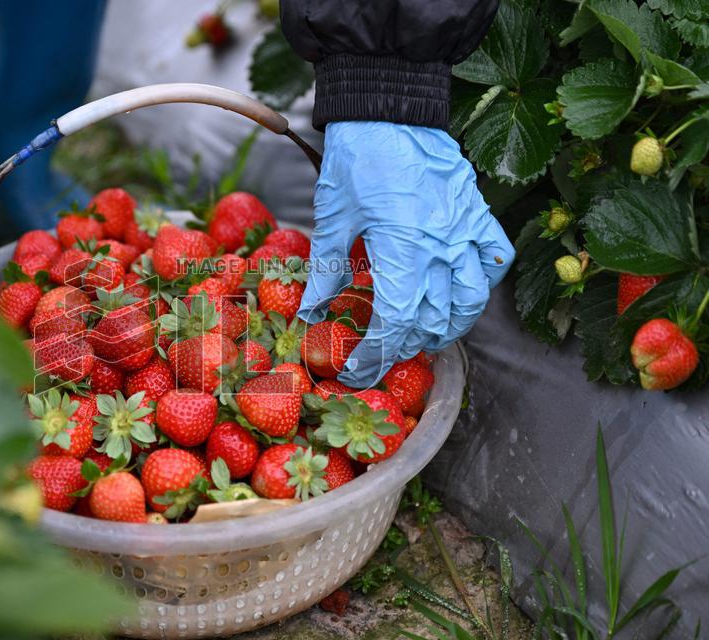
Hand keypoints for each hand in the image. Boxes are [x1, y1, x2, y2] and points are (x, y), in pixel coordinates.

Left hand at [297, 121, 514, 386]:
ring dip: (449, 327)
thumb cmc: (357, 156)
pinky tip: (463, 293)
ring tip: (425, 338)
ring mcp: (465, 230)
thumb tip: (310, 311)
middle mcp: (442, 247)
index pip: (396, 322)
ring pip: (471, 300)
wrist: (390, 105)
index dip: (376, 355)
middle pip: (433, 319)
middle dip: (405, 348)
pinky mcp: (477, 213)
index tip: (357, 369)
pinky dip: (482, 283)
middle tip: (380, 356)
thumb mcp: (333, 215)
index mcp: (402, 249)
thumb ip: (327, 268)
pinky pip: (494, 259)